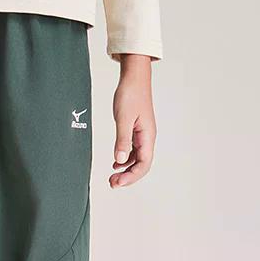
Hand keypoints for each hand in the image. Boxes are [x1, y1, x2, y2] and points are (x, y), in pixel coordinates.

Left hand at [110, 54, 155, 188]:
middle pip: (142, 165)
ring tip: (112, 177)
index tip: (117, 182)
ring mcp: (142, 135)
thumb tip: (120, 160)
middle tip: (112, 183)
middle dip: (128, 177)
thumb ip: (122, 140)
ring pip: (137, 160)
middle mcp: (147, 138)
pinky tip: (115, 164)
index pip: (143, 164)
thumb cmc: (130, 94)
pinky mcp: (136, 131)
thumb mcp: (123, 118)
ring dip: (126, 170)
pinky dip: (125, 160)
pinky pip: (134, 151)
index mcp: (147, 136)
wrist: (134, 77)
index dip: (131, 176)